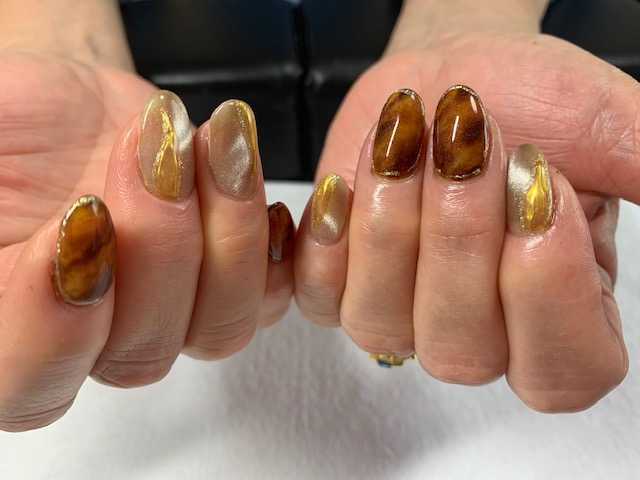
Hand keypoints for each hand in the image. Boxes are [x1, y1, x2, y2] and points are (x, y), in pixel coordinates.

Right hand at [0, 7, 293, 430]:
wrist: (68, 104)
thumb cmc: (13, 118)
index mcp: (10, 322)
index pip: (27, 383)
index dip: (56, 323)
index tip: (81, 218)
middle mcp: (88, 334)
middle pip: (140, 354)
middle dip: (160, 246)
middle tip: (158, 156)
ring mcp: (164, 309)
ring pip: (218, 326)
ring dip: (228, 232)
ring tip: (214, 145)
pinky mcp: (220, 277)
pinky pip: (268, 294)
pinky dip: (272, 240)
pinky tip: (245, 175)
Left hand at [294, 6, 637, 411]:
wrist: (453, 74)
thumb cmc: (534, 99)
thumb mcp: (616, 133)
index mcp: (560, 317)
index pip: (562, 373)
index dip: (547, 296)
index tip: (543, 197)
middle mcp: (480, 334)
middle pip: (461, 348)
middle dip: (461, 235)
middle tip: (472, 141)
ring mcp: (401, 318)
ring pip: (382, 323)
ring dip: (394, 222)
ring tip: (410, 138)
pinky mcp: (340, 287)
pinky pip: (319, 295)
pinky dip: (329, 236)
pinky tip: (348, 182)